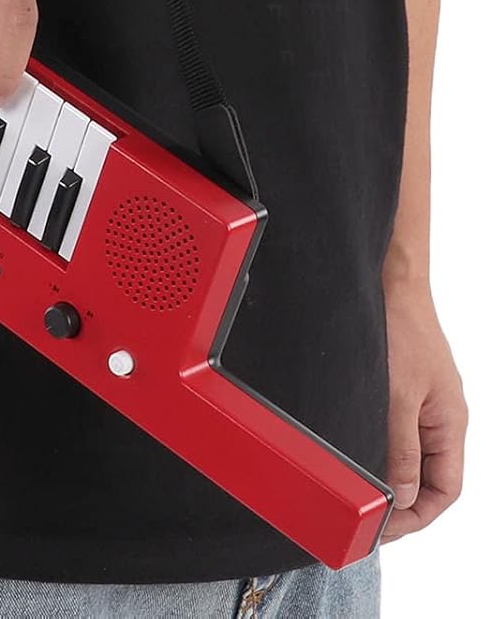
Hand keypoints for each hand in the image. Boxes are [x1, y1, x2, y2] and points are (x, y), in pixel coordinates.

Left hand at [380, 276, 467, 541]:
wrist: (388, 277)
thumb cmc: (400, 326)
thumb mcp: (398, 396)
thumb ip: (402, 450)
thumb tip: (404, 500)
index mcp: (451, 423)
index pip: (446, 491)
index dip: (418, 517)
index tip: (385, 529)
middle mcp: (441, 416)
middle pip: (430, 478)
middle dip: (402, 504)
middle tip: (367, 519)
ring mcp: (423, 400)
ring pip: (412, 455)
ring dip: (390, 477)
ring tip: (359, 493)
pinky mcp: (403, 385)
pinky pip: (398, 430)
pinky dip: (381, 449)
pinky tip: (357, 453)